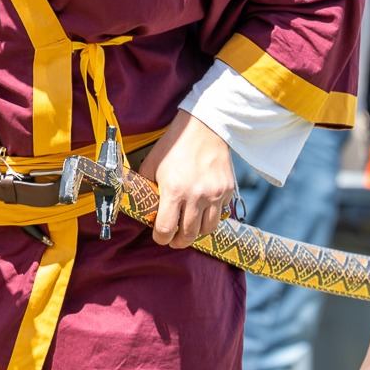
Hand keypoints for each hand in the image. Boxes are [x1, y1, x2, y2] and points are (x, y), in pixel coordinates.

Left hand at [138, 110, 234, 248]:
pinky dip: (211, 217)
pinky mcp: (228, 190)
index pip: (166, 229)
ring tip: (188, 228)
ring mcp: (215, 194)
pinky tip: (202, 210)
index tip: (159, 236)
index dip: (160, 238)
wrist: (204, 127)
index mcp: (174, 191)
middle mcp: (196, 196)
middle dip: (178, 241)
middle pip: (188, 235)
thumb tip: (141, 208)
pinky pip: (220, 214)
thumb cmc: (174, 146)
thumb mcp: (151, 165)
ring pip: (207, 230)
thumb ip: (146, 189)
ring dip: (196, 233)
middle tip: (173, 239)